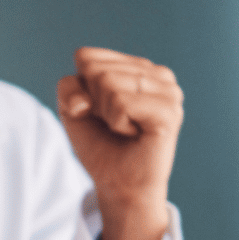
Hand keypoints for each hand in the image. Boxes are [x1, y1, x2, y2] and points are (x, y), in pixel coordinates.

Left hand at [56, 47, 183, 239]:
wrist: (117, 182)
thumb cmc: (100, 144)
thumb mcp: (72, 109)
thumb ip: (68, 87)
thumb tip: (85, 101)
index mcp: (137, 66)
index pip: (86, 56)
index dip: (80, 89)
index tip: (97, 111)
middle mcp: (158, 73)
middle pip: (95, 69)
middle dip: (94, 102)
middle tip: (113, 122)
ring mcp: (169, 90)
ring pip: (108, 82)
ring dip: (106, 114)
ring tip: (125, 128)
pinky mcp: (170, 111)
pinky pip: (122, 103)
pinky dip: (117, 122)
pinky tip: (134, 133)